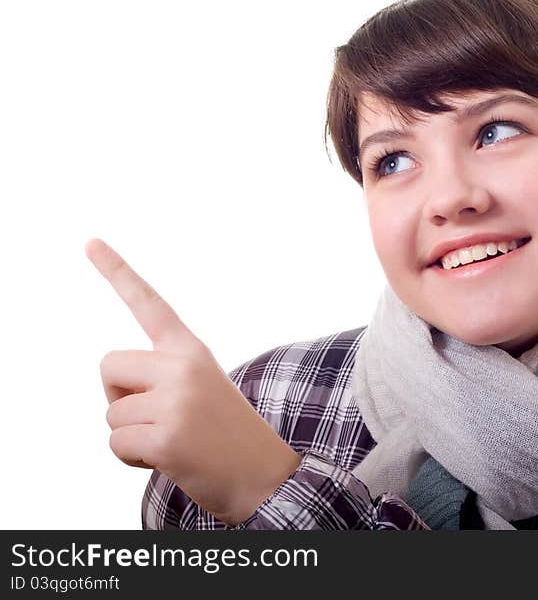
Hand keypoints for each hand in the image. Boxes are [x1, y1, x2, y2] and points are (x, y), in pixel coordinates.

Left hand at [86, 238, 301, 525]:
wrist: (266, 477)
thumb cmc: (228, 438)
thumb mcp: (201, 391)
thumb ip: (163, 377)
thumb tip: (117, 393)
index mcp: (193, 351)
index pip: (150, 304)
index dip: (116, 271)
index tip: (89, 241)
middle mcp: (184, 367)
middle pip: (109, 365)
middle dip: (119, 396)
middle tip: (156, 417)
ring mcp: (176, 401)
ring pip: (110, 412)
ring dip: (130, 435)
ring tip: (172, 442)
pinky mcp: (166, 436)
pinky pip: (116, 443)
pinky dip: (132, 459)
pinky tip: (168, 459)